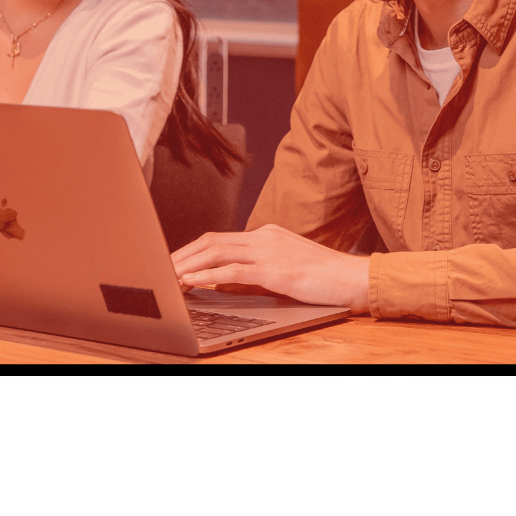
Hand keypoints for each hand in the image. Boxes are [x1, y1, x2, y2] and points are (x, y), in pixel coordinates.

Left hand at [171, 224, 370, 311]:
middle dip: (183, 255)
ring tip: (169, 276)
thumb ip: (259, 269)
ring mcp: (269, 251)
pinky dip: (208, 276)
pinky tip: (192, 282)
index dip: (192, 249)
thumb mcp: (286, 267)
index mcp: (266, 234)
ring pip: (217, 252)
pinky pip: (233, 271)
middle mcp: (264, 237)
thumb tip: (227, 280)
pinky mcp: (275, 270)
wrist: (355, 278)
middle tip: (161, 268)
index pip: (220, 238)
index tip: (174, 262)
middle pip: (212, 241)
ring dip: (189, 265)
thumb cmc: (324, 277)